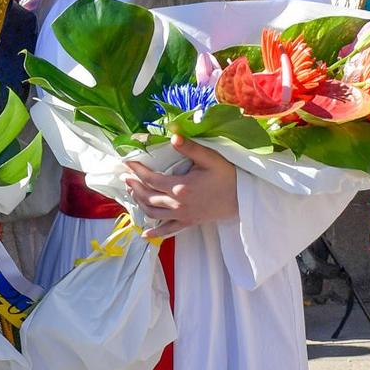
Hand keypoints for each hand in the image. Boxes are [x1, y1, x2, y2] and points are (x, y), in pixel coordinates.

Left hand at [123, 136, 237, 233]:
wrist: (243, 198)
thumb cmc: (228, 176)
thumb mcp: (210, 158)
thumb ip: (190, 148)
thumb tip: (173, 136)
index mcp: (181, 186)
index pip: (151, 179)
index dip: (137, 171)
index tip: (127, 163)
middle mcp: (178, 204)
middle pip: (148, 196)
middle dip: (134, 186)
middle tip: (125, 177)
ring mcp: (183, 216)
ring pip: (153, 213)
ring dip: (140, 203)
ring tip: (132, 192)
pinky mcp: (189, 223)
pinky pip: (168, 231)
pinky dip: (155, 233)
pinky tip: (145, 234)